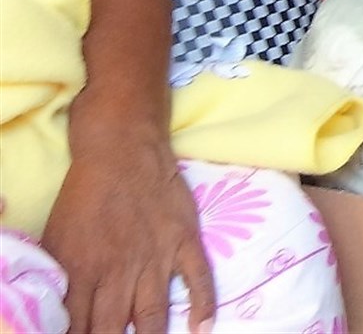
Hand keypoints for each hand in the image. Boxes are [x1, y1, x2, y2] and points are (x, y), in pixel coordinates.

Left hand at [40, 133, 211, 333]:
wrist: (121, 150)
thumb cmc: (84, 195)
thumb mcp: (56, 238)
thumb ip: (61, 278)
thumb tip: (63, 312)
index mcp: (82, 270)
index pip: (78, 325)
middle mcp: (119, 270)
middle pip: (113, 327)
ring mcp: (156, 257)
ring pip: (153, 313)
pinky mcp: (183, 241)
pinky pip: (198, 279)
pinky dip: (202, 306)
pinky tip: (201, 328)